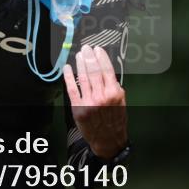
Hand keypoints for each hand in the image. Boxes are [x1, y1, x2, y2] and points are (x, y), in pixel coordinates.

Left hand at [63, 45, 127, 159]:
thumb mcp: (121, 101)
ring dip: (80, 64)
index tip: (97, 49)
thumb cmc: (116, 119)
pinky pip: (72, 89)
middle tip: (85, 48)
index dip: (101, 57)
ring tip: (79, 55)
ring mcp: (89, 102)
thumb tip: (105, 68)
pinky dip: (68, 77)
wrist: (108, 140)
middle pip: (94, 71)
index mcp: (114, 93)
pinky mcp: (78, 108)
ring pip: (83, 78)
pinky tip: (67, 68)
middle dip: (89, 57)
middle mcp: (102, 96)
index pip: (107, 70)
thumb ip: (114, 85)